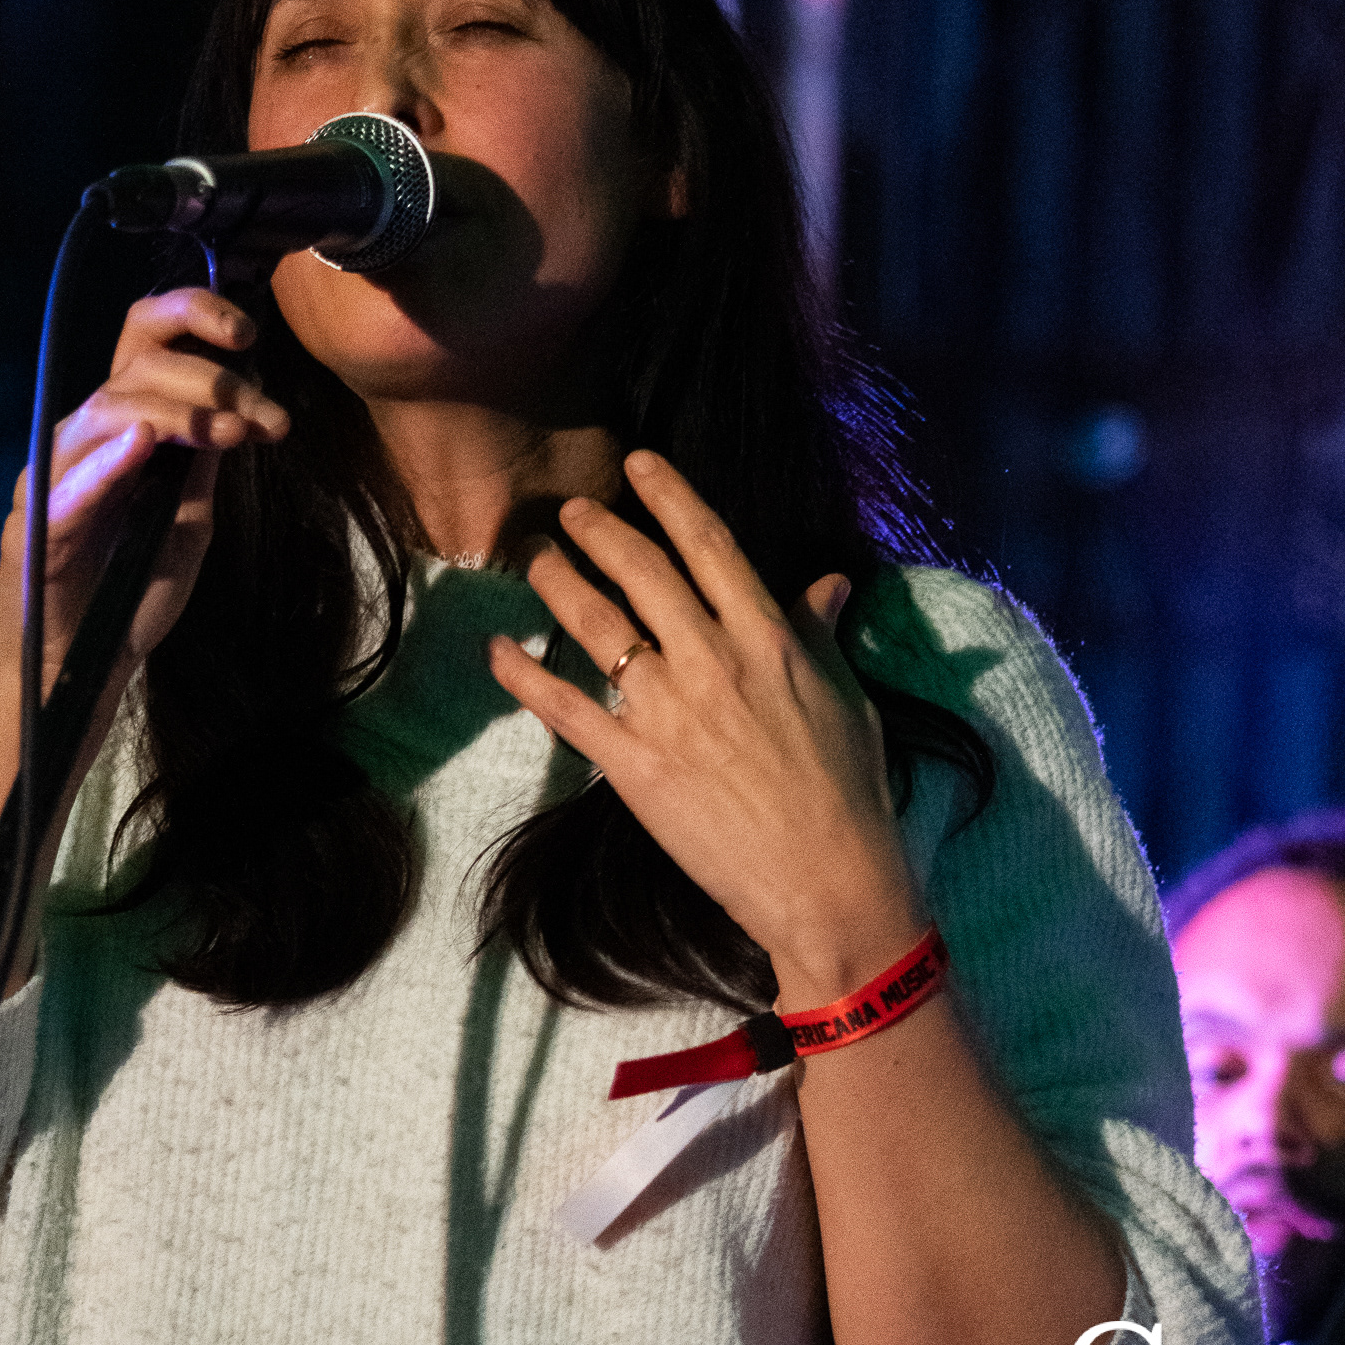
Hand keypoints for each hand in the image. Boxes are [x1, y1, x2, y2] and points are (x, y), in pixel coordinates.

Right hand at [0, 287, 288, 702]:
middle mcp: (80, 443)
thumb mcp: (188, 520)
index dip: (191, 317)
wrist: (83, 668)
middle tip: (264, 420)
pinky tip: (142, 446)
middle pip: (133, 369)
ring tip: (231, 431)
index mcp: (118, 432)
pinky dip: (106, 464)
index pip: (145, 344)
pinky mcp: (36, 531)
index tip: (250, 335)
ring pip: (106, 414)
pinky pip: (69, 488)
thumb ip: (203, 465)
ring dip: (177, 414)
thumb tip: (243, 408)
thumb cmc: (131, 593)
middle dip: (208, 380)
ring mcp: (53, 484)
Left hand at [487, 449, 922, 1004]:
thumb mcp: (845, 698)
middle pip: (643, 572)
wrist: (829, 881)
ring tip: (533, 556)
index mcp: (768, 638)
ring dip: (558, 582)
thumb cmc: (848, 792)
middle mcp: (713, 660)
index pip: (710, 545)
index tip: (638, 464)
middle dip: (599, 530)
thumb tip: (828, 582)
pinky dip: (524, 675)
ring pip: (598, 625)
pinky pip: (566, 707)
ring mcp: (668, 711)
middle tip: (570, 509)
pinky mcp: (633, 764)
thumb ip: (820, 635)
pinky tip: (496, 649)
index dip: (669, 496)